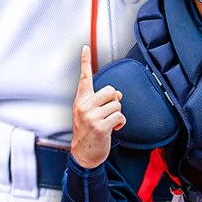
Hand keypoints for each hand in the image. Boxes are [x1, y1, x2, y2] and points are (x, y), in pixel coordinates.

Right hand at [71, 45, 125, 167]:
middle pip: (110, 90)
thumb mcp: (87, 114)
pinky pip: (120, 116)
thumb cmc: (88, 132)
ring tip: (109, 122)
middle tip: (108, 112)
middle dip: (114, 101)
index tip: (85, 47)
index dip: (85, 61)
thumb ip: (99, 101)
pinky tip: (113, 129)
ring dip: (117, 114)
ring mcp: (91, 116)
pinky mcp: (100, 126)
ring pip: (117, 104)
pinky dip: (120, 123)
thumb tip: (117, 93)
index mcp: (81, 100)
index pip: (84, 77)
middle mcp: (84, 106)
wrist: (83, 154)